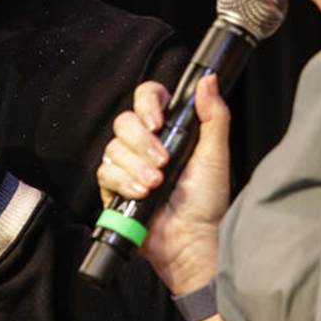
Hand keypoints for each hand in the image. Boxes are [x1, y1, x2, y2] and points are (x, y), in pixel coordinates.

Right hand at [96, 75, 230, 292]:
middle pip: (125, 122)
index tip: (158, 121)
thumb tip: (209, 81)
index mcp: (169, 132)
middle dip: (143, 143)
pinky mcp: (114, 188)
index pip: (147, 98)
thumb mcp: (216, 154)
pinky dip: (124, 183)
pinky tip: (141, 194)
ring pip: (114, 147)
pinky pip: (105, 172)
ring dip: (137, 167)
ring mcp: (128, 166)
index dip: (147, 104)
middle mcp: (146, 146)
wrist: (190, 239)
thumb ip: (213, 115)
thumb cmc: (207, 202)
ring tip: (156, 185)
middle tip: (164, 162)